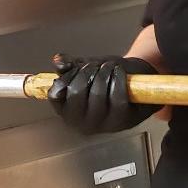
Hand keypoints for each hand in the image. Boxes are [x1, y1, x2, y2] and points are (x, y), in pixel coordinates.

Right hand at [47, 53, 161, 133]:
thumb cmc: (104, 77)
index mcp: (66, 111)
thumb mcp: (82, 69)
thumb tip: (58, 62)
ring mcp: (103, 125)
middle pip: (77, 92)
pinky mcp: (123, 121)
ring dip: (103, 72)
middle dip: (86, 72)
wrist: (132, 82)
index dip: (66, 77)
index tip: (77, 68)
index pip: (55, 95)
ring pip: (97, 93)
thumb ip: (68, 66)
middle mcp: (82, 123)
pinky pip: (117, 97)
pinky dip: (118, 79)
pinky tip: (118, 71)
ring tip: (108, 67)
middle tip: (94, 66)